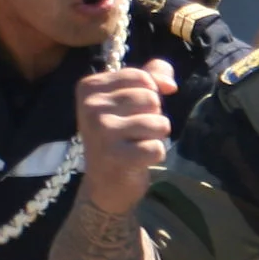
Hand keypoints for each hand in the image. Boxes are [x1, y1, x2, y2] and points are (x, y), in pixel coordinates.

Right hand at [73, 59, 178, 213]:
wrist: (103, 183)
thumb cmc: (119, 134)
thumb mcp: (129, 98)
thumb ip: (151, 75)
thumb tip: (169, 84)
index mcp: (89, 87)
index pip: (142, 77)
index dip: (148, 94)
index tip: (128, 112)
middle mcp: (90, 106)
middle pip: (151, 98)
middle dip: (152, 116)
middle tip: (132, 132)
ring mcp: (101, 131)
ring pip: (158, 122)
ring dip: (155, 136)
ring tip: (135, 144)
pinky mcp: (115, 156)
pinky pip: (157, 148)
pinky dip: (154, 155)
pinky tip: (136, 160)